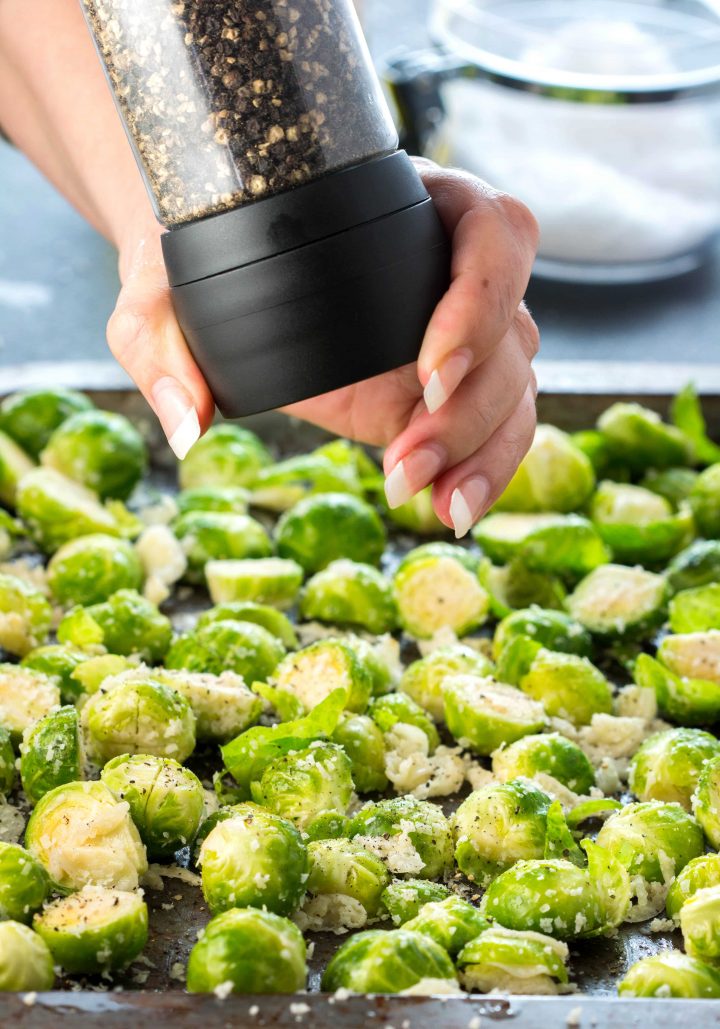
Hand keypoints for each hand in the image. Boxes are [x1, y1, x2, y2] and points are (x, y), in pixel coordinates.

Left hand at [108, 159, 538, 535]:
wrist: (206, 287)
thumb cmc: (193, 265)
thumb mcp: (161, 290)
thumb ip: (158, 341)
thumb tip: (187, 426)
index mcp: (410, 207)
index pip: (489, 233)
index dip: (479, 300)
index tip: (428, 369)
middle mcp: (448, 268)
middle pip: (512, 329)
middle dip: (472, 407)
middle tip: (408, 462)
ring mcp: (454, 333)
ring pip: (516, 385)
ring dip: (487, 451)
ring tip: (441, 507)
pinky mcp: (441, 388)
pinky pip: (494, 424)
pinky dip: (483, 469)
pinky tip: (450, 509)